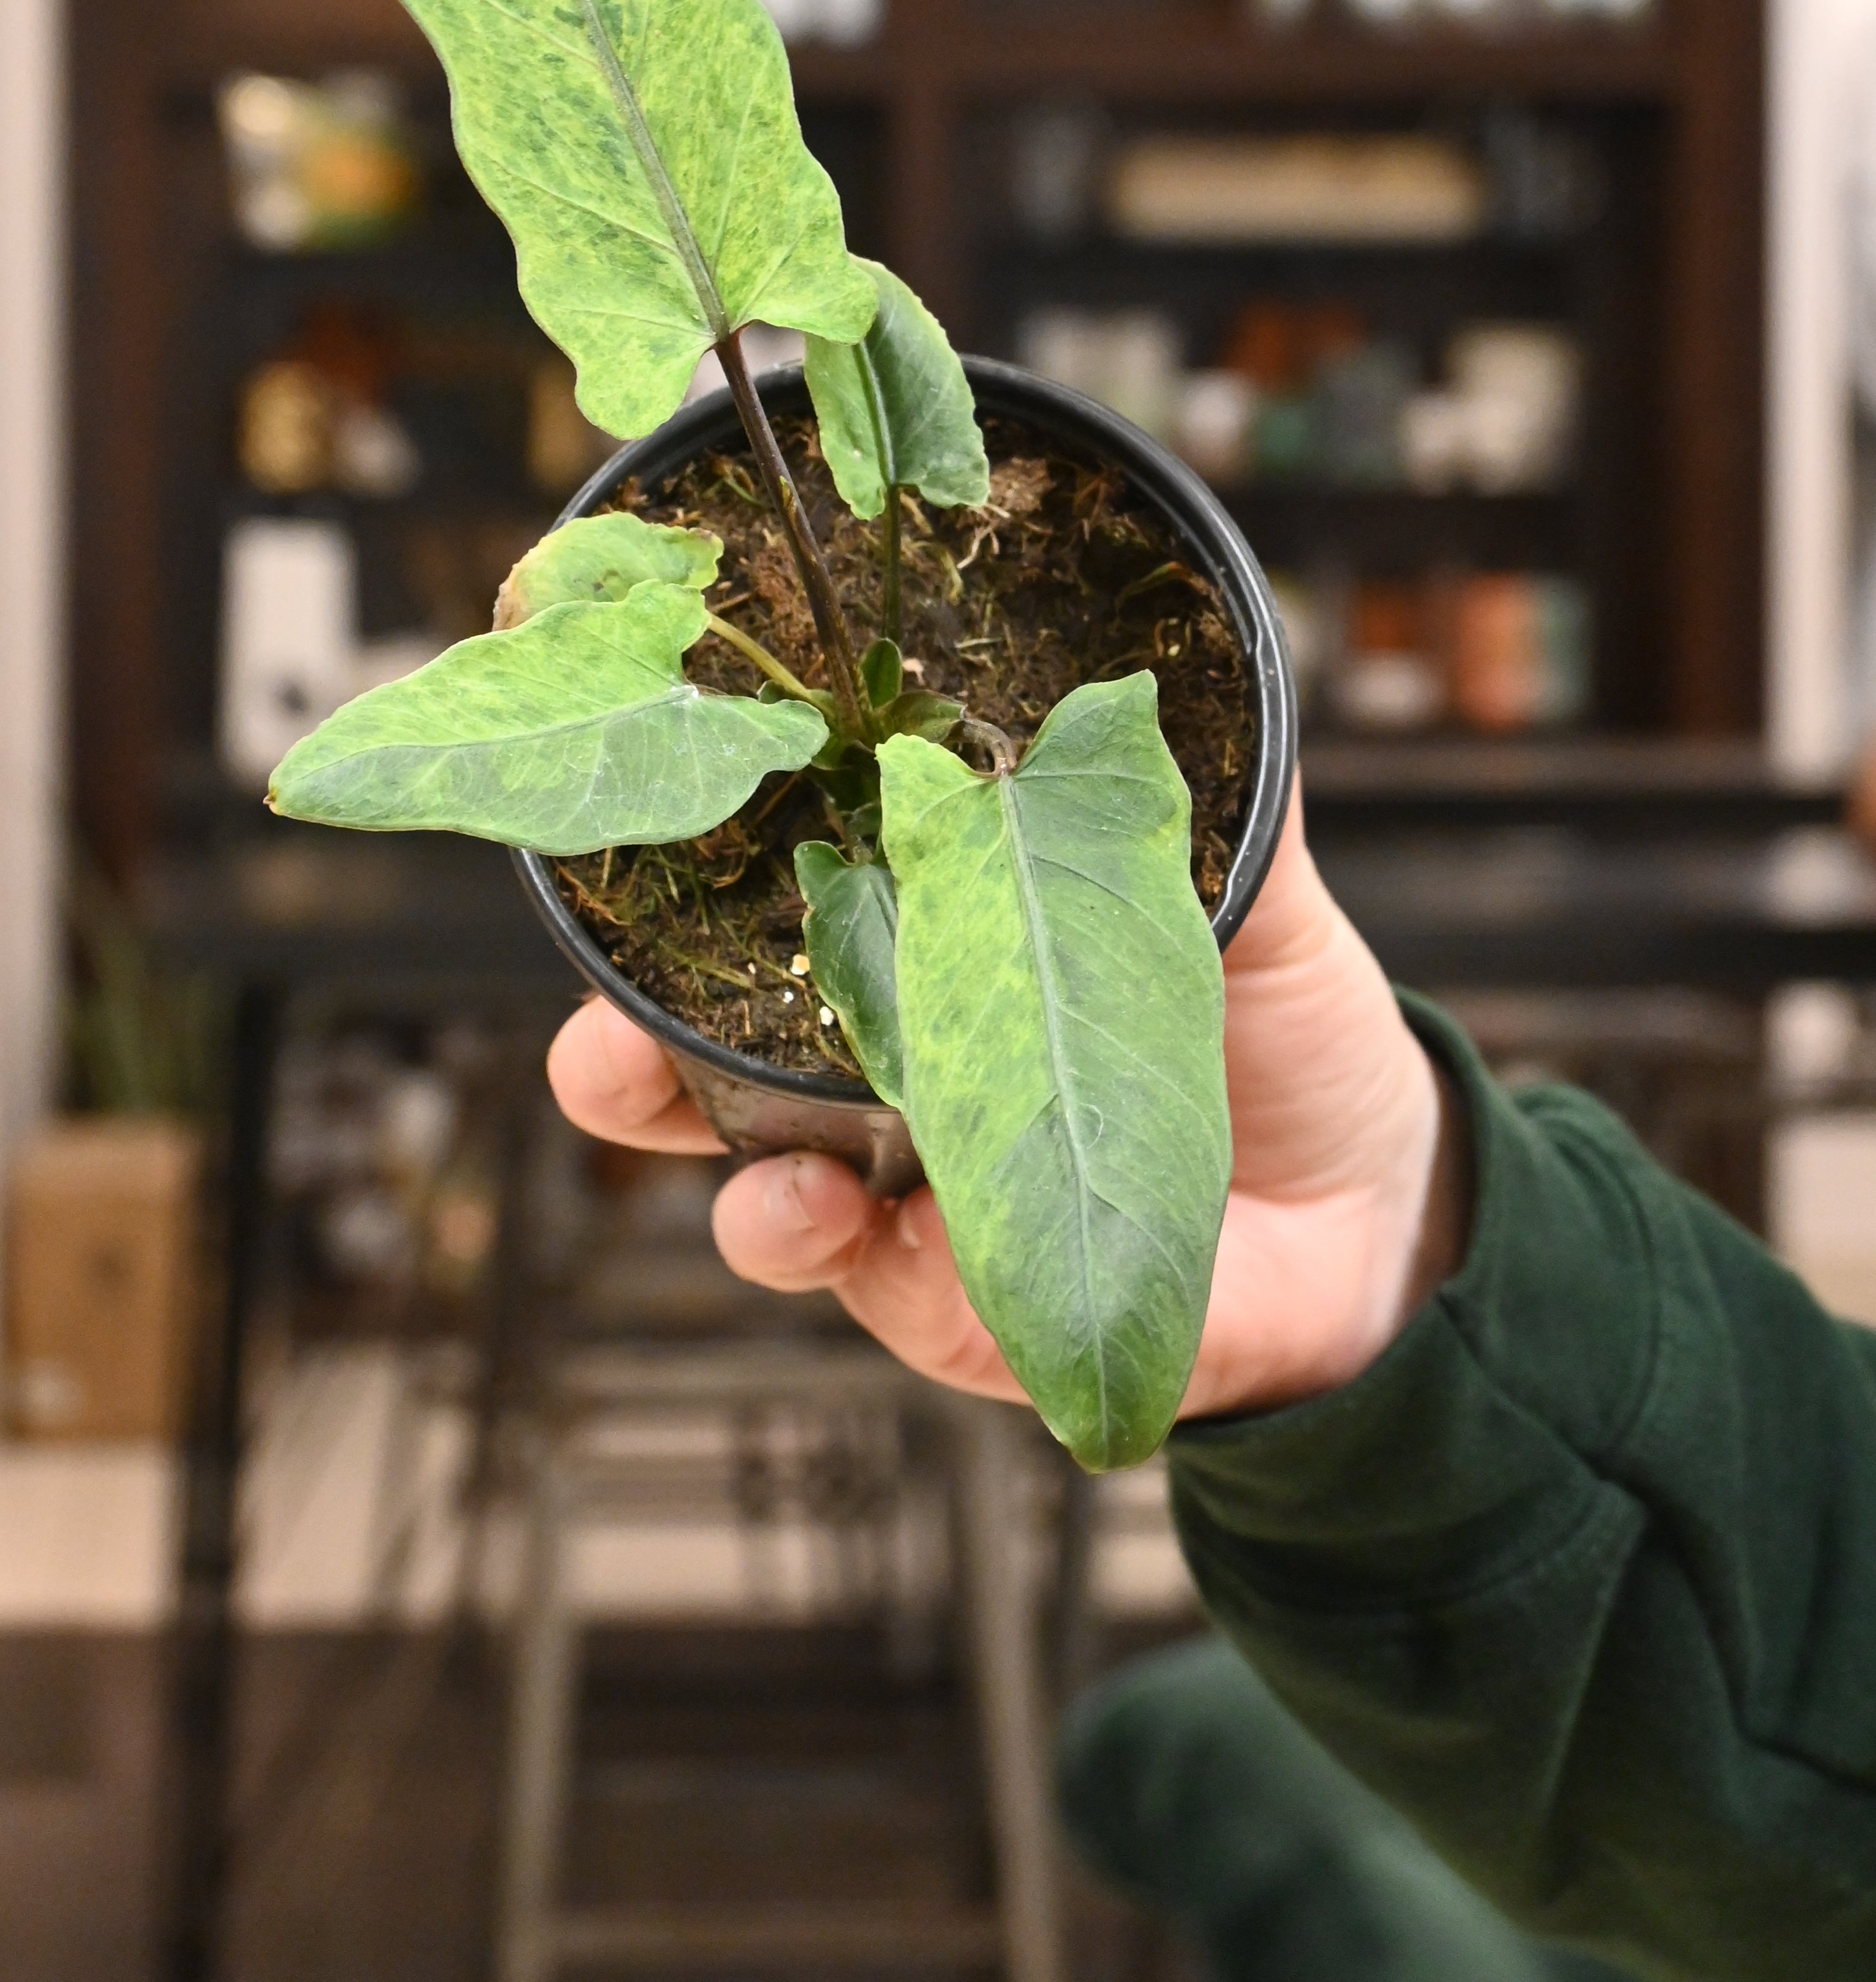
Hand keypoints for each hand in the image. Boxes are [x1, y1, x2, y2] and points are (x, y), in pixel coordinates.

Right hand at [545, 777, 1468, 1422]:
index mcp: (925, 965)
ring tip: (761, 1185)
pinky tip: (854, 1234)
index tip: (630, 854)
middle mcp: (889, 1091)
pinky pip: (892, 1298)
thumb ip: (1190, 797)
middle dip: (628, 1070)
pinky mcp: (979, 1311)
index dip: (677, 903)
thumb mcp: (1245, 896)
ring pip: (772, 1207)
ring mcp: (920, 1206)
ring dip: (742, 1198)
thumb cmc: (1283, 1034)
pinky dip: (865, 1269)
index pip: (770, 926)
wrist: (1381, 1211)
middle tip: (600, 1048)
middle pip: (708, 1082)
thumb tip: (1165, 669)